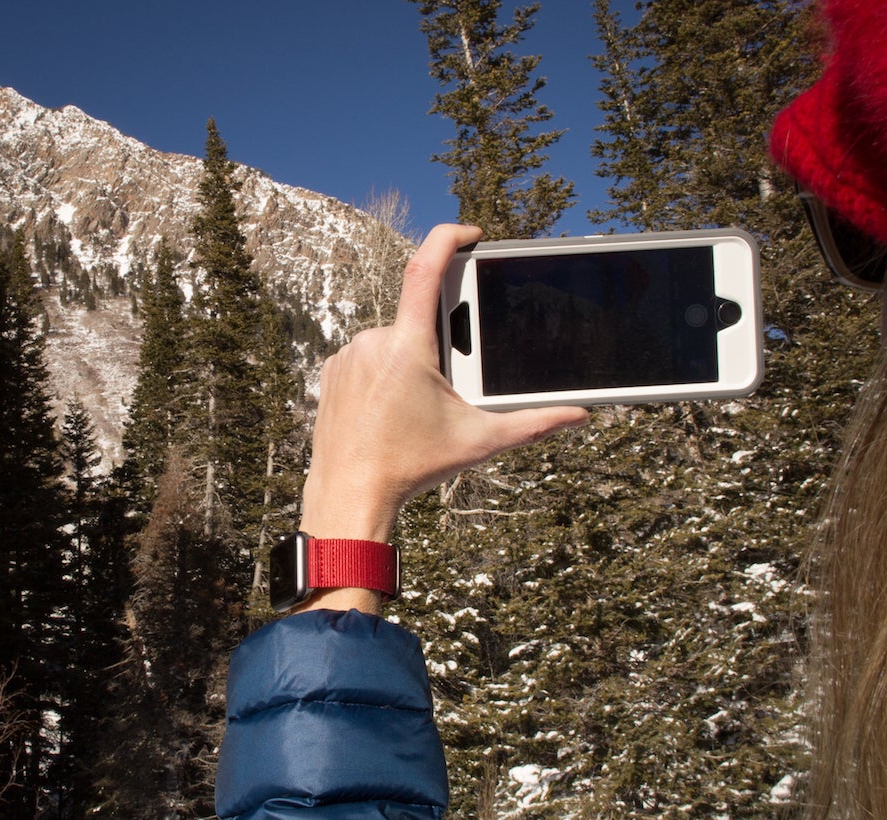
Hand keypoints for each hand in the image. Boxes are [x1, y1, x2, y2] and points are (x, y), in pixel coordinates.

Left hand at [300, 224, 588, 545]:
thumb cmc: (412, 467)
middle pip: (420, 322)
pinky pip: (366, 358)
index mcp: (408, 347)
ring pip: (392, 342)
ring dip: (411, 361)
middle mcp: (372, 341)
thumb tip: (577, 415)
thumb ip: (532, 423)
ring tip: (415, 408)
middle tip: (445, 388)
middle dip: (441, 345)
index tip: (470, 235)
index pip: (425, 268)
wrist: (350, 494)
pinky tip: (390, 409)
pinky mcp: (332, 373)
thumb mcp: (478, 441)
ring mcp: (348, 356)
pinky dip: (384, 373)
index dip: (449, 238)